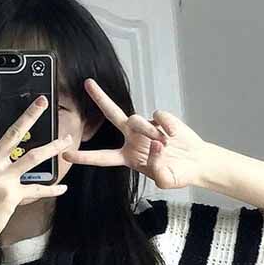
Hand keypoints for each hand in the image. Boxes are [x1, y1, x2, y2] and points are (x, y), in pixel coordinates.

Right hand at [0, 76, 72, 253]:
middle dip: (30, 115)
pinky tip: (63, 186)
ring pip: (32, 156)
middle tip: (44, 101)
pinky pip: (37, 189)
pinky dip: (51, 188)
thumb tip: (3, 153)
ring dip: (52, 147)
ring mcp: (1, 179)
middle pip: (13, 133)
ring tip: (67, 140)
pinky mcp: (12, 196)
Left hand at [62, 78, 207, 189]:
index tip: (66, 154)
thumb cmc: (178, 173)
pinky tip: (173, 135)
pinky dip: (166, 126)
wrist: (196, 162)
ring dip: (148, 131)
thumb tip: (156, 150)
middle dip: (100, 98)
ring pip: (137, 119)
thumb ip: (160, 172)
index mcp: (128, 157)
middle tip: (87, 83)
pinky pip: (158, 116)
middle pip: (112, 115)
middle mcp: (132, 139)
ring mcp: (146, 126)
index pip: (102, 157)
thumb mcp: (167, 180)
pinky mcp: (160, 118)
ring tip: (164, 144)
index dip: (84, 157)